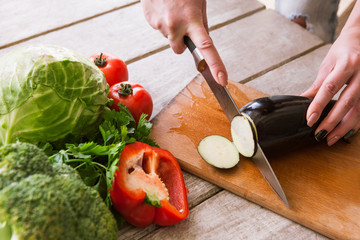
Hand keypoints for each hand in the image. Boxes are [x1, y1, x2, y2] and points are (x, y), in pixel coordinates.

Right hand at [140, 0, 227, 85]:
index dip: (215, 65)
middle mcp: (175, 26)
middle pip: (179, 49)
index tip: (222, 79)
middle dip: (182, 42)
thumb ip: (201, 23)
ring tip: (171, 9)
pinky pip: (159, 28)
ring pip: (169, 37)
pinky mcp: (150, 21)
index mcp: (192, 20)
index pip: (207, 48)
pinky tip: (163, 8)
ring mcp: (160, 24)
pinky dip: (162, 21)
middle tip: (182, 23)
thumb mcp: (199, 3)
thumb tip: (203, 39)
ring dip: (172, 29)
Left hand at [301, 28, 359, 145]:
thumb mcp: (328, 64)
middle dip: (332, 121)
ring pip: (359, 109)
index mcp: (347, 64)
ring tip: (331, 138)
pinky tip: (346, 132)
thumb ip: (318, 85)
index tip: (310, 119)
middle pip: (347, 102)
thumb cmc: (343, 51)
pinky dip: (356, 123)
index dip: (319, 105)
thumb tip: (302, 101)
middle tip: (319, 134)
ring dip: (344, 127)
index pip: (330, 88)